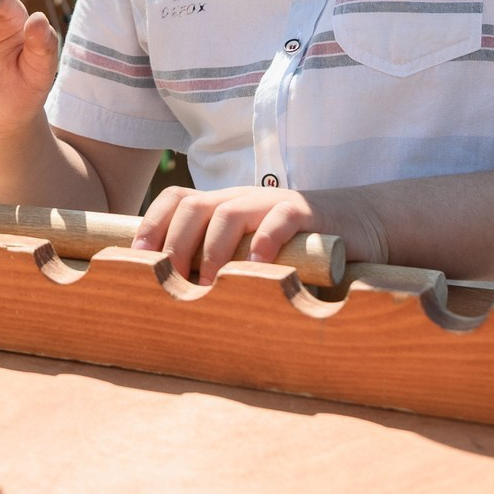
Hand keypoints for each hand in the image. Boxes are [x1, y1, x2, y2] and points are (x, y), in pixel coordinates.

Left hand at [133, 183, 379, 285]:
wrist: (359, 223)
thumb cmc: (296, 246)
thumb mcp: (250, 249)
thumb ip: (220, 261)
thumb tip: (173, 296)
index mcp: (223, 203)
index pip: (176, 199)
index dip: (151, 224)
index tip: (134, 259)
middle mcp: (242, 197)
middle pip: (194, 206)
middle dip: (174, 244)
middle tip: (169, 281)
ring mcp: (273, 202)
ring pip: (229, 214)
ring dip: (212, 251)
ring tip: (210, 286)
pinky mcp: (308, 213)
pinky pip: (280, 220)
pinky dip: (264, 242)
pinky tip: (257, 268)